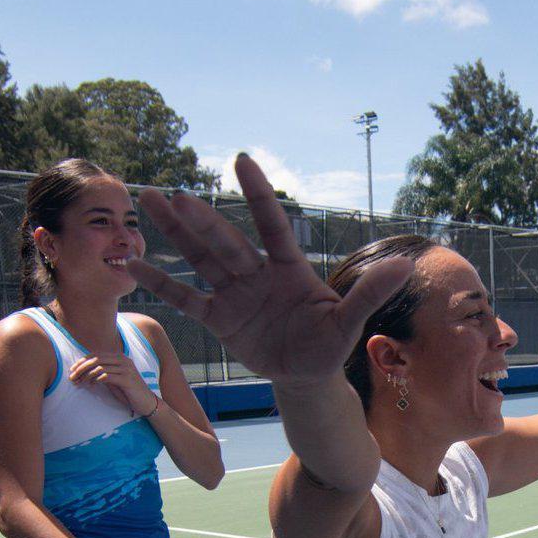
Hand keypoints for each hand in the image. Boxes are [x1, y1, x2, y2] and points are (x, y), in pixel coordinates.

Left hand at [69, 352, 157, 417]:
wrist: (147, 402)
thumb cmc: (128, 392)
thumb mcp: (114, 379)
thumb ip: (102, 372)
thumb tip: (83, 370)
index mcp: (120, 357)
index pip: (96, 354)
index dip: (82, 361)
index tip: (72, 370)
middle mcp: (124, 360)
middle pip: (96, 359)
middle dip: (81, 368)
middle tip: (72, 377)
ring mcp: (126, 369)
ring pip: (99, 367)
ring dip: (86, 375)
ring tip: (80, 383)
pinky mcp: (127, 379)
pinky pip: (106, 376)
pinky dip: (96, 380)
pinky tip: (92, 385)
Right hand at [128, 154, 411, 384]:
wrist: (308, 377)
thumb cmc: (330, 345)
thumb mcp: (350, 322)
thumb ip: (369, 293)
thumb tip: (404, 265)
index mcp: (289, 270)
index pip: (272, 226)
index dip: (258, 196)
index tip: (242, 161)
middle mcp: (258, 275)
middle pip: (226, 242)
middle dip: (201, 220)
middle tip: (176, 194)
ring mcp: (236, 295)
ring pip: (202, 259)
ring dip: (177, 233)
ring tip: (150, 200)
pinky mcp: (221, 319)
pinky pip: (188, 299)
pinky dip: (163, 283)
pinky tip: (133, 264)